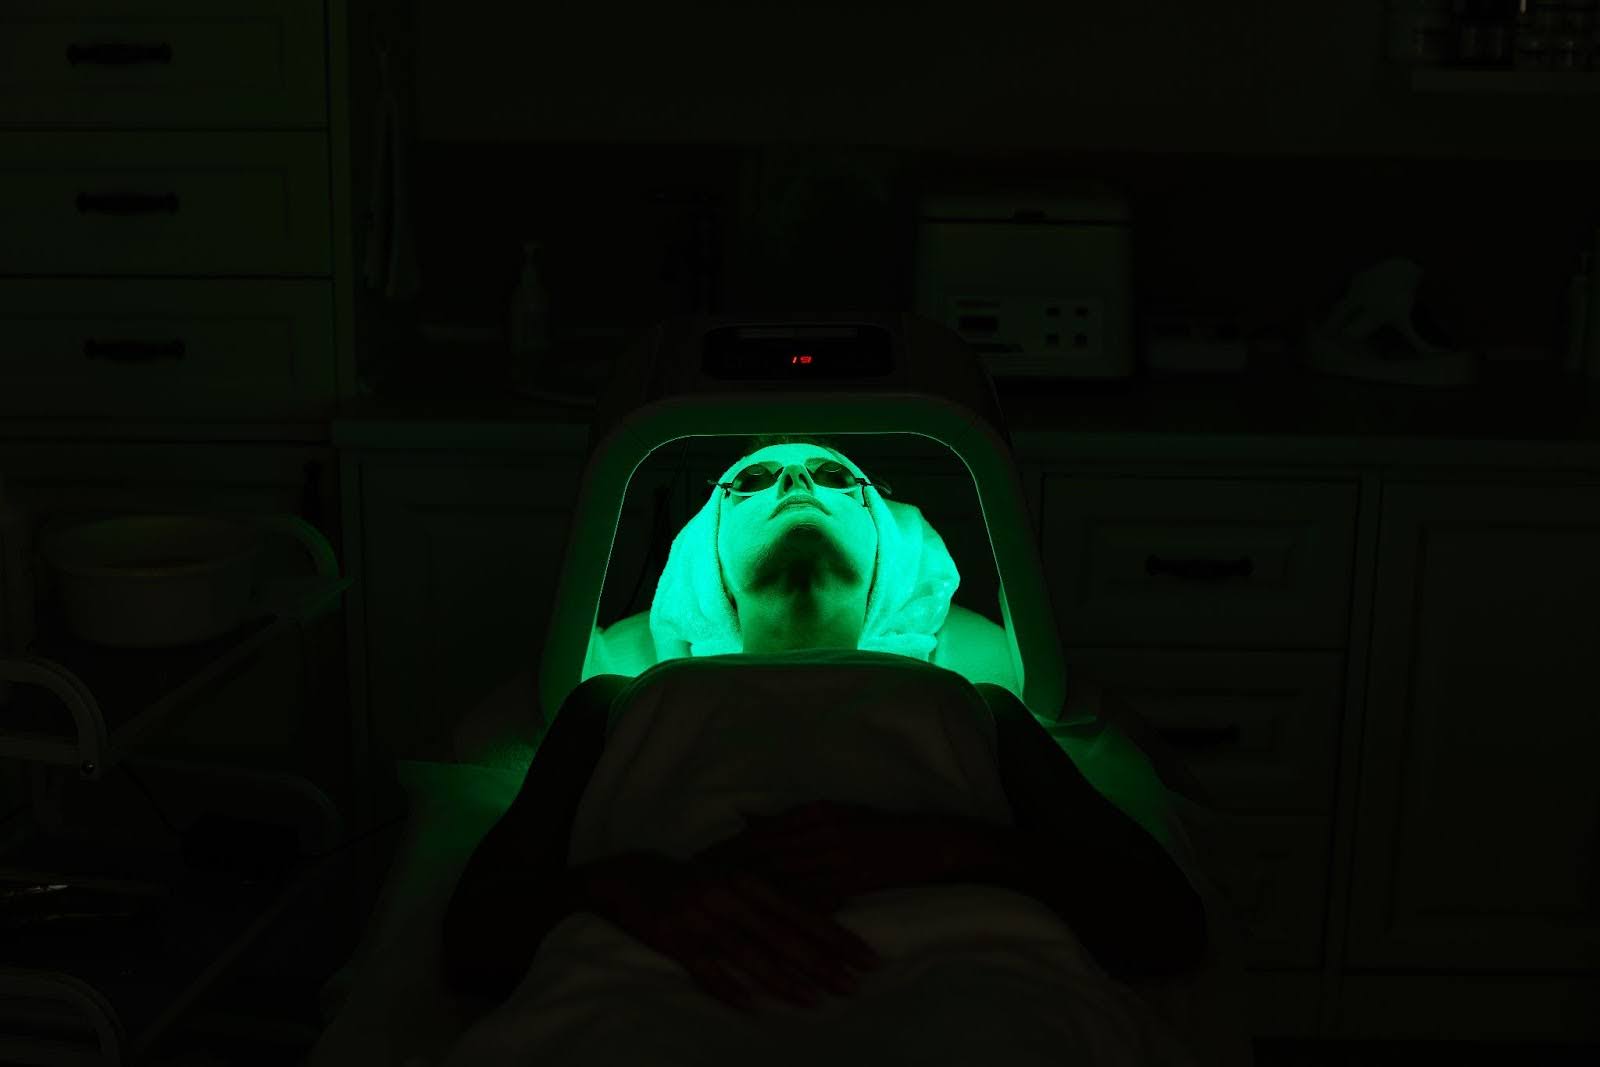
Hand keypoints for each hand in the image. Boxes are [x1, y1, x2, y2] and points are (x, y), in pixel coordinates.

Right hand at [576, 850, 881, 1014]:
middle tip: (855, 985)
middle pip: (784, 935)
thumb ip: (780, 894)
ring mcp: (702, 919)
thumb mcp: (738, 878)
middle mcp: (730, 897)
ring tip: (815, 1000)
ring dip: (784, 980)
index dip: (837, 936)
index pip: (803, 912)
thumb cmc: (697, 880)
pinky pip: (706, 969)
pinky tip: (751, 1007)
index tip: (866, 957)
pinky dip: (728, 988)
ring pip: (750, 954)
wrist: (633, 877)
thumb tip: (835, 903)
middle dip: (823, 962)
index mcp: (749, 881)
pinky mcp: (675, 939)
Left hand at [697, 800, 983, 911]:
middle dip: (727, 868)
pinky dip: (785, 908)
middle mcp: (821, 831)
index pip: (762, 832)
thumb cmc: (874, 828)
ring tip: (717, 902)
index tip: (697, 858)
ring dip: (748, 889)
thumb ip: (786, 818)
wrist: (924, 844)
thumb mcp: (830, 813)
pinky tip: (761, 921)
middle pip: (765, 852)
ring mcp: (837, 856)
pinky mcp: (851, 880)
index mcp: (814, 812)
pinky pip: (813, 897)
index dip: (728, 846)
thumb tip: (744, 816)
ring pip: (784, 875)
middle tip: (693, 882)